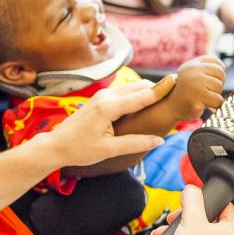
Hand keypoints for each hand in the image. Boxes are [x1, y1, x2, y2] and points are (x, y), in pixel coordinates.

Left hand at [30, 81, 164, 166]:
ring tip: (166, 94)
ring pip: (131, 87)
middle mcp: (106, 97)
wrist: (56, 145)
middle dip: (157, 88)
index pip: (141, 96)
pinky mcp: (100, 99)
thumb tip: (160, 140)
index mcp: (108, 108)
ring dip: (147, 90)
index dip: (160, 90)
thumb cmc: (79, 149)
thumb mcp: (109, 149)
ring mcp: (102, 96)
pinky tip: (146, 100)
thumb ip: (136, 143)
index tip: (177, 84)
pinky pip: (123, 92)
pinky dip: (137, 94)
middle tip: (177, 91)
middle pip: (138, 86)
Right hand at [150, 186, 233, 234]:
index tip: (190, 205)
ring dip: (184, 229)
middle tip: (177, 218)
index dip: (204, 203)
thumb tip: (192, 189)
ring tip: (169, 230)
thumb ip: (192, 197)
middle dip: (189, 217)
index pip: (224, 206)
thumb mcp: (191, 218)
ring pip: (204, 234)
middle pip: (211, 220)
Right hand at [162, 56, 225, 120]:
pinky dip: (214, 105)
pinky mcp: (197, 98)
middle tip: (207, 91)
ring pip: (219, 86)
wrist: (170, 107)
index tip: (210, 82)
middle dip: (217, 85)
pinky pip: (217, 100)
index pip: (217, 63)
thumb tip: (223, 69)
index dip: (218, 74)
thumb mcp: (192, 74)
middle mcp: (193, 70)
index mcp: (193, 64)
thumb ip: (205, 68)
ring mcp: (195, 83)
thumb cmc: (186, 91)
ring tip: (203, 97)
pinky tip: (204, 104)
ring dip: (215, 95)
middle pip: (220, 74)